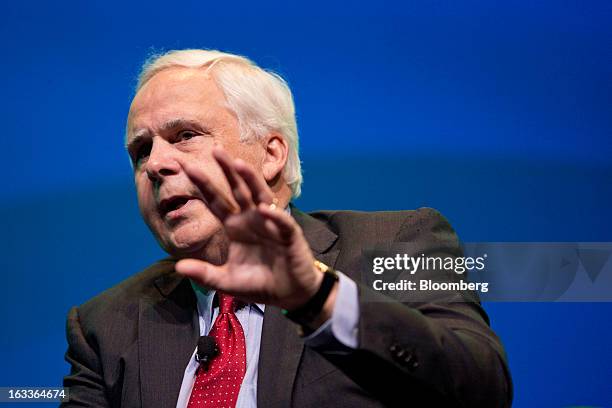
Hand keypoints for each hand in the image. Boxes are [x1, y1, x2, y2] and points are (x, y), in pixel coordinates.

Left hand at [174, 147, 323, 310]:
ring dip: (250, 180)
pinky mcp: (289, 236)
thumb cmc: (260, 284)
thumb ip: (205, 275)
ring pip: (260, 196)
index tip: (186, 167)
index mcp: (235, 226)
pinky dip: (274, 216)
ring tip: (239, 164)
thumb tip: (178, 267)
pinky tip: (263, 209)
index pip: (216, 201)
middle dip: (227, 170)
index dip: (203, 185)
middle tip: (215, 149)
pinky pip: (281, 223)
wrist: (290, 294)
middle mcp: (251, 219)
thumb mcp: (227, 282)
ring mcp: (270, 224)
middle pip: (237, 190)